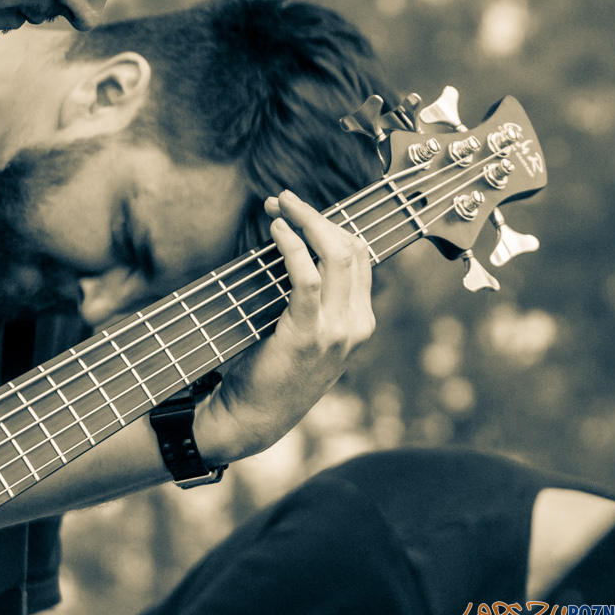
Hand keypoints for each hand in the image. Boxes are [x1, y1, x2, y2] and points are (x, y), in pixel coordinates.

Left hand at [197, 189, 374, 461]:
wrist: (254, 415)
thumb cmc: (269, 366)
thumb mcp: (301, 328)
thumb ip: (308, 295)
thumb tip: (290, 242)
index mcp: (359, 320)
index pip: (359, 257)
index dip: (328, 224)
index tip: (294, 208)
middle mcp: (356, 324)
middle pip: (351, 249)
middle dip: (316, 216)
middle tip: (284, 199)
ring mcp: (337, 331)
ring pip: (336, 257)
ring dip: (305, 222)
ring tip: (278, 206)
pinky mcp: (309, 335)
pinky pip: (308, 280)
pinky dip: (292, 249)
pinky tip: (276, 232)